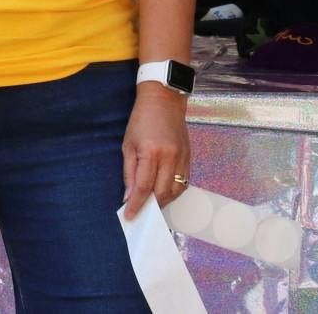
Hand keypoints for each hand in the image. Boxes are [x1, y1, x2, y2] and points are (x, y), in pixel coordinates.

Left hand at [122, 85, 190, 218]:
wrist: (164, 100)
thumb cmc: (141, 120)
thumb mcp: (128, 144)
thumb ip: (129, 172)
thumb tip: (129, 196)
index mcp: (151, 152)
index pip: (143, 187)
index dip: (136, 204)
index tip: (130, 216)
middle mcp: (169, 157)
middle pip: (162, 192)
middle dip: (151, 206)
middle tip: (141, 213)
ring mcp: (182, 158)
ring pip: (175, 190)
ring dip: (164, 201)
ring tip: (152, 204)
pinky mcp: (189, 157)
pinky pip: (184, 182)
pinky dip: (173, 191)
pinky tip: (164, 192)